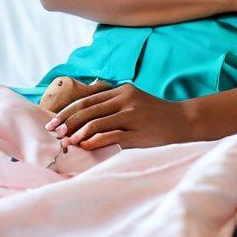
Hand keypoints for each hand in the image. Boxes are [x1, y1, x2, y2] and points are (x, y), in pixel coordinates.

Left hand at [45, 83, 199, 149]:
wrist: (183, 121)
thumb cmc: (155, 114)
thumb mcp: (134, 100)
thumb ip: (112, 101)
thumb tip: (81, 110)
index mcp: (122, 90)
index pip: (87, 100)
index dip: (67, 111)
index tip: (52, 121)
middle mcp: (126, 100)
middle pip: (88, 110)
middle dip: (67, 122)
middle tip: (53, 133)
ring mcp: (133, 116)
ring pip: (97, 123)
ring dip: (77, 133)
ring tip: (66, 142)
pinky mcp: (139, 133)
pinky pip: (111, 137)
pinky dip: (95, 141)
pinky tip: (84, 146)